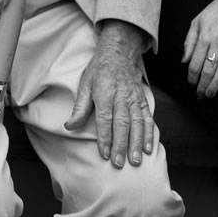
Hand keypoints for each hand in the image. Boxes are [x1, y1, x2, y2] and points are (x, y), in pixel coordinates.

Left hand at [65, 20, 152, 168]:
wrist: (119, 53)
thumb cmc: (99, 70)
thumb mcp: (85, 84)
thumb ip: (79, 107)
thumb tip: (69, 126)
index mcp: (105, 92)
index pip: (105, 118)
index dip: (105, 137)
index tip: (104, 154)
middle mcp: (121, 96)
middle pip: (122, 123)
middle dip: (121, 145)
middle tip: (119, 163)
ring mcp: (134, 98)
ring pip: (137, 123)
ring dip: (137, 143)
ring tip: (136, 161)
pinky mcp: (143, 100)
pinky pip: (147, 118)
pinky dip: (149, 133)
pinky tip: (148, 148)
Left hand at [183, 0, 217, 98]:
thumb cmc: (215, 11)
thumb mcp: (196, 21)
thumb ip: (189, 41)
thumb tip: (184, 60)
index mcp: (204, 37)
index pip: (195, 63)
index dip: (191, 77)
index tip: (191, 84)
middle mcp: (217, 42)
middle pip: (208, 70)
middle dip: (202, 85)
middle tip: (200, 96)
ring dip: (215, 85)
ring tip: (210, 94)